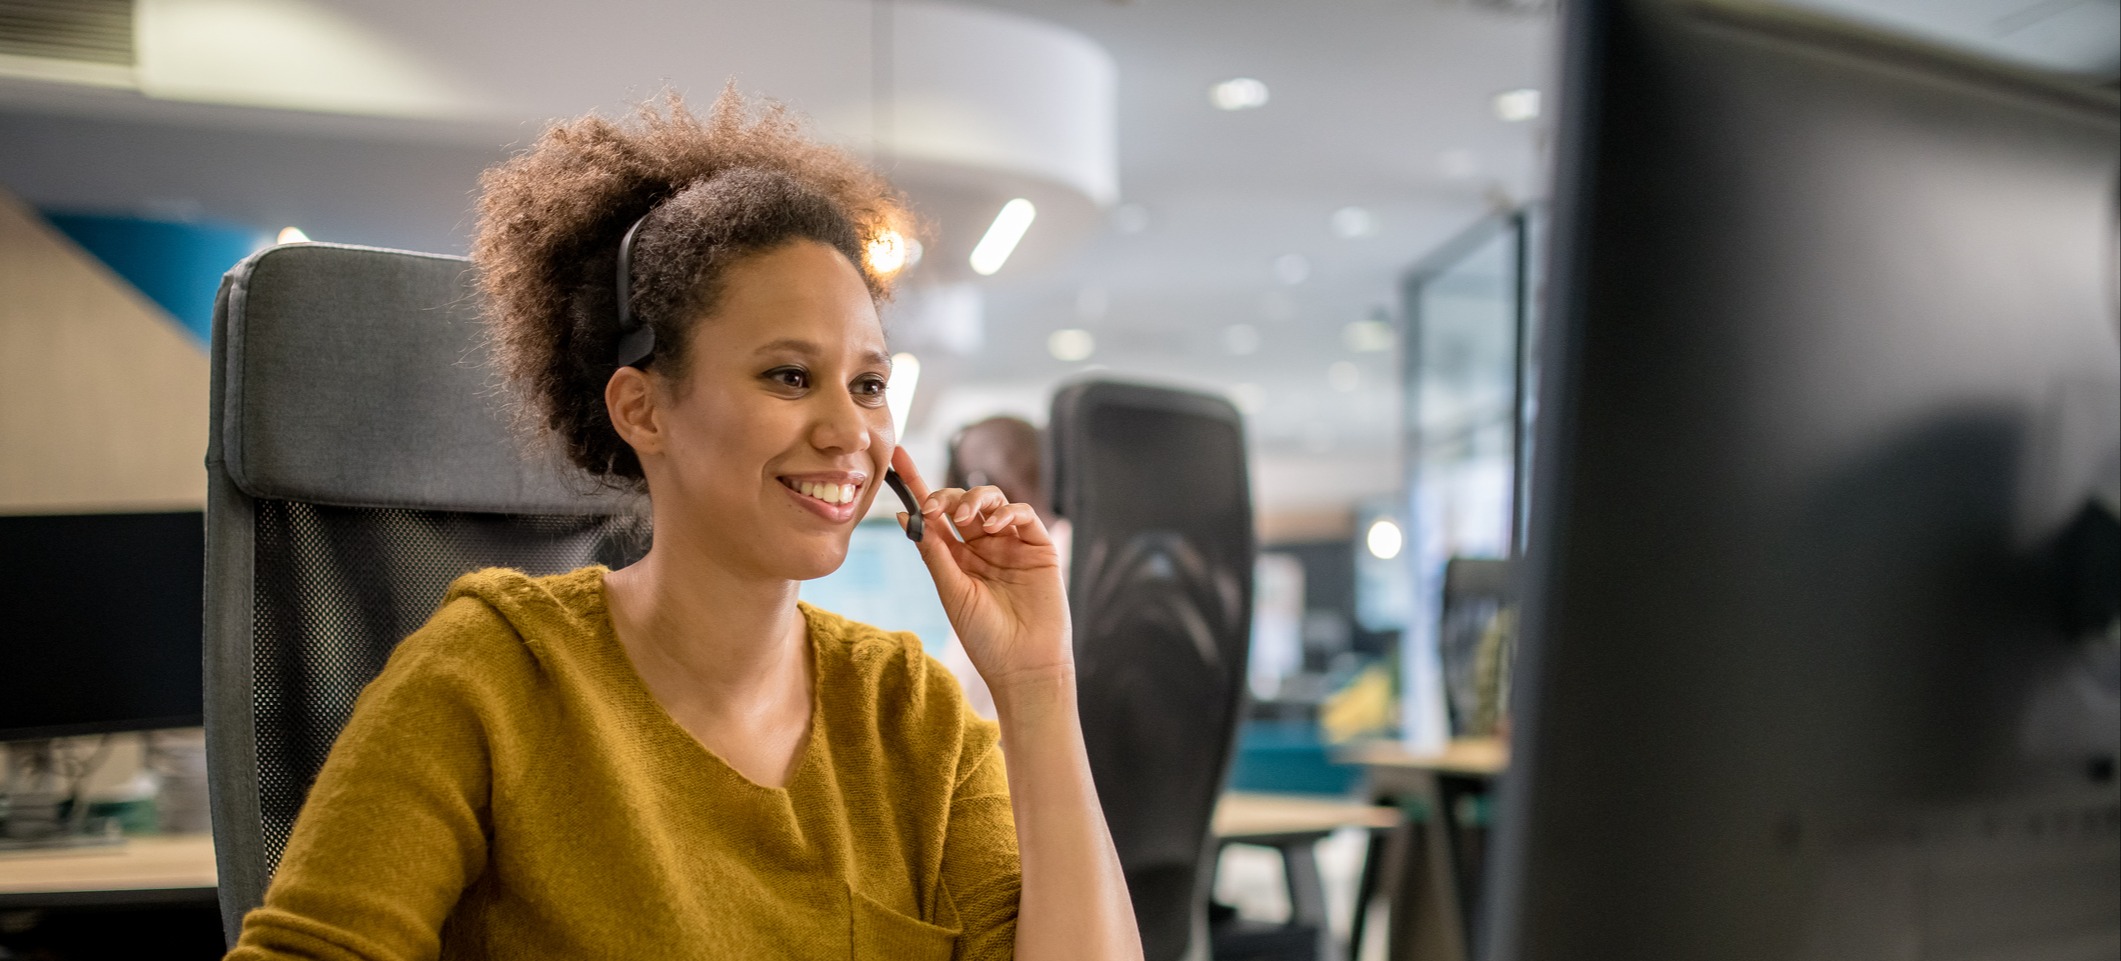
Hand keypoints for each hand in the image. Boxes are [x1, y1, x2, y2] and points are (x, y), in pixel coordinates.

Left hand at [891, 446, 1071, 689]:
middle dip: (945, 496)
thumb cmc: (984, 636)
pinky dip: (1008, 512)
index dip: (917, 485)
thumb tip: (905, 515)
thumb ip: (934, 551)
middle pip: (962, 503)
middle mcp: (983, 547)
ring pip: (992, 502)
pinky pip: (1023, 515)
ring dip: (975, 500)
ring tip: (964, 519)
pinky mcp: (1039, 548)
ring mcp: (1012, 545)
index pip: (935, 515)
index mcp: (957, 558)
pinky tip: (995, 526)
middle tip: (934, 508)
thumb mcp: (952, 591)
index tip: (898, 457)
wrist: (1023, 664)